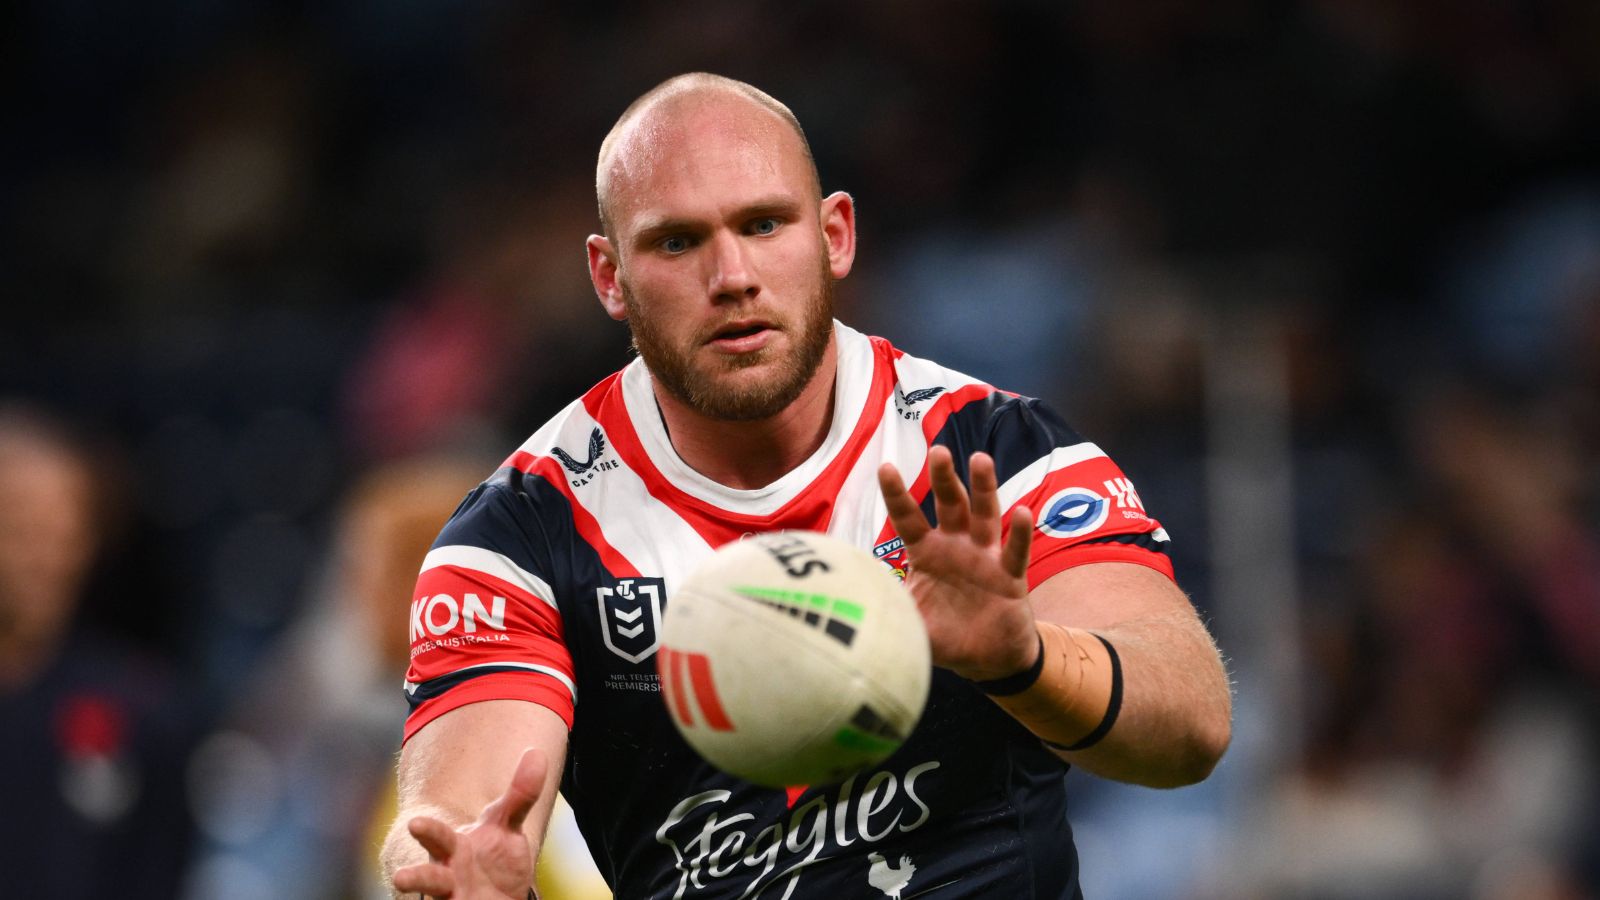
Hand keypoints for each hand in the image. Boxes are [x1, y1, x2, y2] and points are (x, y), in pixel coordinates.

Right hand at [392, 748, 546, 899]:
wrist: (495, 896)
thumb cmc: (494, 857)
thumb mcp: (508, 825)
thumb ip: (520, 795)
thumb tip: (536, 753)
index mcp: (453, 848)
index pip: (437, 836)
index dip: (426, 830)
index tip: (414, 824)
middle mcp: (446, 876)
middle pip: (428, 878)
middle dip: (415, 878)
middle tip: (400, 878)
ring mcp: (453, 899)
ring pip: (435, 899)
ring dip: (425, 899)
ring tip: (409, 893)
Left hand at [878, 446, 1037, 680]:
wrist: (988, 658)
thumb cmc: (946, 634)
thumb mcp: (910, 622)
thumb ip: (887, 610)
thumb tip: (849, 607)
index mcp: (927, 553)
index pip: (909, 519)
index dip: (897, 495)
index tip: (885, 466)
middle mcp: (956, 547)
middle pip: (950, 505)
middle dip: (944, 477)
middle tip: (938, 450)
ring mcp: (985, 558)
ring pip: (985, 516)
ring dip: (984, 488)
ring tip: (980, 459)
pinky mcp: (1010, 577)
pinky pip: (1015, 552)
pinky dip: (1019, 533)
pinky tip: (1021, 512)